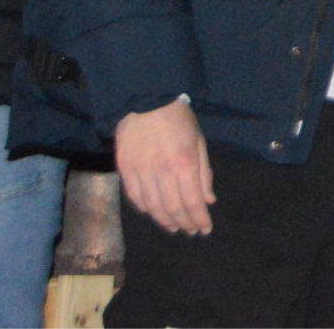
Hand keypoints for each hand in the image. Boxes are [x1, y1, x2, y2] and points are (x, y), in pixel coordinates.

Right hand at [115, 99, 214, 235]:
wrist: (146, 101)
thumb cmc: (179, 120)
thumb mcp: (199, 141)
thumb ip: (203, 173)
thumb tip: (208, 201)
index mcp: (184, 162)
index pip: (192, 201)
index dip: (199, 219)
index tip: (205, 229)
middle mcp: (162, 170)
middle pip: (172, 207)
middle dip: (184, 223)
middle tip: (191, 231)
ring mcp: (141, 170)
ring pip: (152, 206)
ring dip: (165, 220)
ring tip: (175, 227)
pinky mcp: (125, 168)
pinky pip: (135, 196)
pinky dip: (145, 209)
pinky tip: (154, 213)